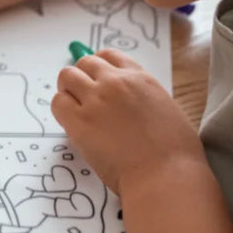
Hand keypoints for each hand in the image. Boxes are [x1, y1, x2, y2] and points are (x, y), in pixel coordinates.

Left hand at [51, 49, 204, 195]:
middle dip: (81, 77)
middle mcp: (115, 82)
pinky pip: (58, 103)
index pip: (109, 56)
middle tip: (82, 98)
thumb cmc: (174, 153)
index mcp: (140, 78)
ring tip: (74, 109)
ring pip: (67, 77)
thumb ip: (141, 97)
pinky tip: (71, 123)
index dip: (98, 67)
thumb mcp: (164, 109)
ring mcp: (96, 100)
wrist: (166, 176)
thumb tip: (123, 102)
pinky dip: (61, 110)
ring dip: (67, 90)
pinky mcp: (80, 122)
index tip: (96, 80)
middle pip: (84, 63)